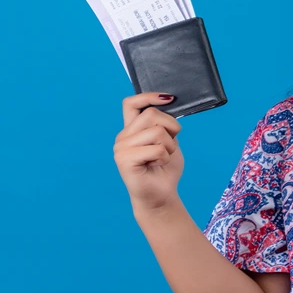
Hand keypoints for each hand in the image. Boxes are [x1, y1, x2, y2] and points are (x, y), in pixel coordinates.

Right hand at [113, 92, 184, 211]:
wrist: (160, 196)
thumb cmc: (164, 169)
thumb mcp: (169, 141)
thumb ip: (164, 125)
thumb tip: (168, 103)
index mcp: (132, 129)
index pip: (131, 103)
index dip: (149, 96)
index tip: (169, 98)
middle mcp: (123, 136)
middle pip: (151, 115)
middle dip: (171, 128)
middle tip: (170, 146)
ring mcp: (121, 148)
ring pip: (157, 132)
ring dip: (169, 146)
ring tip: (163, 158)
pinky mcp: (125, 160)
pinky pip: (157, 149)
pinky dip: (165, 158)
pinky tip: (157, 165)